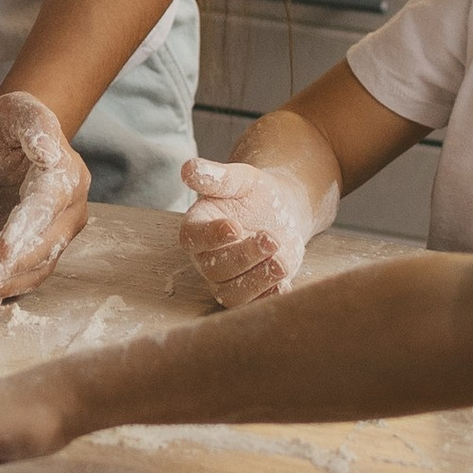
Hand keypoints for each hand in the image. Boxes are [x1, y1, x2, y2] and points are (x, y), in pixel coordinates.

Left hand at [0, 92, 89, 299]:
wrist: (8, 138)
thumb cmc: (8, 121)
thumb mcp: (16, 111)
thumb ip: (34, 128)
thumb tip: (51, 153)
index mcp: (66, 174)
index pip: (45, 207)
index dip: (24, 230)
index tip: (0, 251)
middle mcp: (71, 208)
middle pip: (46, 245)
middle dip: (12, 267)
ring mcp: (60, 231)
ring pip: (39, 266)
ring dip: (8, 283)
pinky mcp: (41, 247)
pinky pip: (29, 273)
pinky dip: (7, 286)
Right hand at [181, 155, 321, 306]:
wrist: (280, 212)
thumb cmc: (254, 194)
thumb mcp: (239, 179)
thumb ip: (215, 176)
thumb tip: (187, 168)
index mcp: (197, 228)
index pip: (194, 237)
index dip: (212, 235)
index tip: (233, 226)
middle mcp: (206, 258)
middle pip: (216, 268)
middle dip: (244, 256)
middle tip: (271, 238)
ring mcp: (227, 278)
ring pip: (232, 292)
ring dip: (257, 281)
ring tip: (281, 263)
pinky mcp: (250, 291)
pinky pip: (253, 304)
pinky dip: (268, 297)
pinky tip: (284, 284)